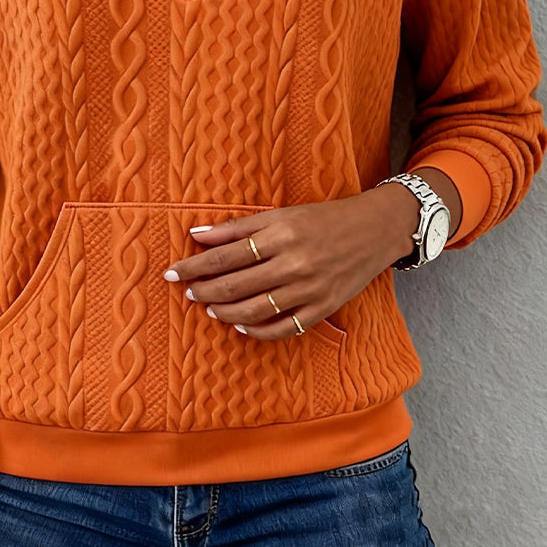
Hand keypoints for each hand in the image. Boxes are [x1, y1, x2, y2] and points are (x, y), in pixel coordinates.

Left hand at [164, 184, 421, 339]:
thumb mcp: (280, 214)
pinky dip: (257, 332)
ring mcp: (309, 289)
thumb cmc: (321, 218)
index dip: (193, 266)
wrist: (374, 230)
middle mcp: (293, 263)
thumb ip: (237, 227)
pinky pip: (283, 328)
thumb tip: (196, 234)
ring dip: (224, 312)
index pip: (224, 255)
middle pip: (234, 285)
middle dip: (204, 290)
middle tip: (187, 292)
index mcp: (280, 234)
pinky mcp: (323, 308)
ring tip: (208, 308)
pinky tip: (241, 327)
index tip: (172, 273)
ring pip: (254, 310)